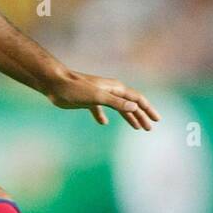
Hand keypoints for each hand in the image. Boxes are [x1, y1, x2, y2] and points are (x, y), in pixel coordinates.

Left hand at [44, 67, 159, 129]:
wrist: (55, 83)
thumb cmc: (75, 89)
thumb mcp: (98, 97)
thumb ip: (116, 102)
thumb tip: (135, 108)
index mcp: (115, 88)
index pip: (137, 99)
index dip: (148, 109)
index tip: (157, 120)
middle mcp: (110, 91)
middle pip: (130, 105)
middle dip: (141, 116)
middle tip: (149, 129)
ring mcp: (99, 96)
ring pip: (118, 108)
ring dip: (128, 117)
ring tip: (137, 128)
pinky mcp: (88, 101)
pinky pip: (100, 109)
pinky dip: (103, 116)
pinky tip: (103, 123)